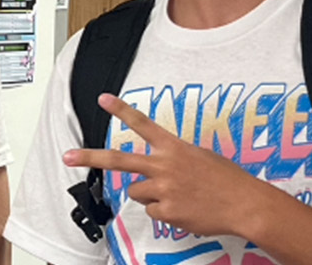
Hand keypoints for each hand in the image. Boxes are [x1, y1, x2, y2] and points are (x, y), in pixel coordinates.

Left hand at [63, 93, 291, 238]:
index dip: (121, 110)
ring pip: (136, 192)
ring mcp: (162, 189)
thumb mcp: (200, 156)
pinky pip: (152, 212)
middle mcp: (164, 166)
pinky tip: (184, 208)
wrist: (245, 204)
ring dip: (150, 194)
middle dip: (90, 157)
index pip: (143, 124)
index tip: (103, 99)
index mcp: (174, 147)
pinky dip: (164, 212)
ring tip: (177, 194)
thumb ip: (174, 158)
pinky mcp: (165, 211)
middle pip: (118, 160)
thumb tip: (157, 169)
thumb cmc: (227, 180)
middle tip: (66, 156)